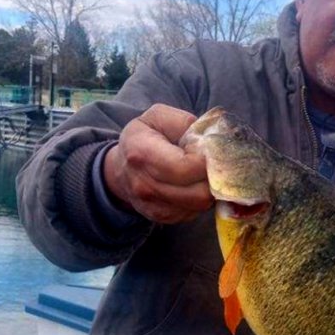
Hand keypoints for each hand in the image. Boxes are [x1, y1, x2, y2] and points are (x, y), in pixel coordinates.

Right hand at [103, 104, 212, 222]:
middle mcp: (143, 184)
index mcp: (141, 153)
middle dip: (213, 177)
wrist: (121, 168)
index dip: (205, 160)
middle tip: (211, 164)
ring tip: (203, 173)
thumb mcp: (159, 116)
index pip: (185, 167)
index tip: (206, 151)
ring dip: (209, 189)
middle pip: (197, 192)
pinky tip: (194, 185)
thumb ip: (183, 122)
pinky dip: (200, 200)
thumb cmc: (145, 137)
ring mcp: (151, 204)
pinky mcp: (161, 217)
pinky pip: (193, 213)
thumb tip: (207, 139)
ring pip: (199, 205)